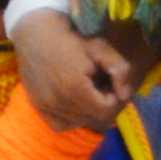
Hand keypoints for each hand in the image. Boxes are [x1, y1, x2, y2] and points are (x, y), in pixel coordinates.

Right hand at [12, 6, 132, 134]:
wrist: (35, 34)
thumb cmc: (72, 40)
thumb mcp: (102, 48)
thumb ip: (121, 70)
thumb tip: (125, 95)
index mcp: (75, 88)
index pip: (106, 112)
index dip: (115, 100)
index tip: (111, 85)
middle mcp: (58, 102)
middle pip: (94, 118)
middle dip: (104, 106)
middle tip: (102, 88)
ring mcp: (45, 106)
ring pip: (79, 122)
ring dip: (89, 111)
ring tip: (88, 93)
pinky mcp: (36, 106)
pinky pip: (60, 125)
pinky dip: (71, 119)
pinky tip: (74, 104)